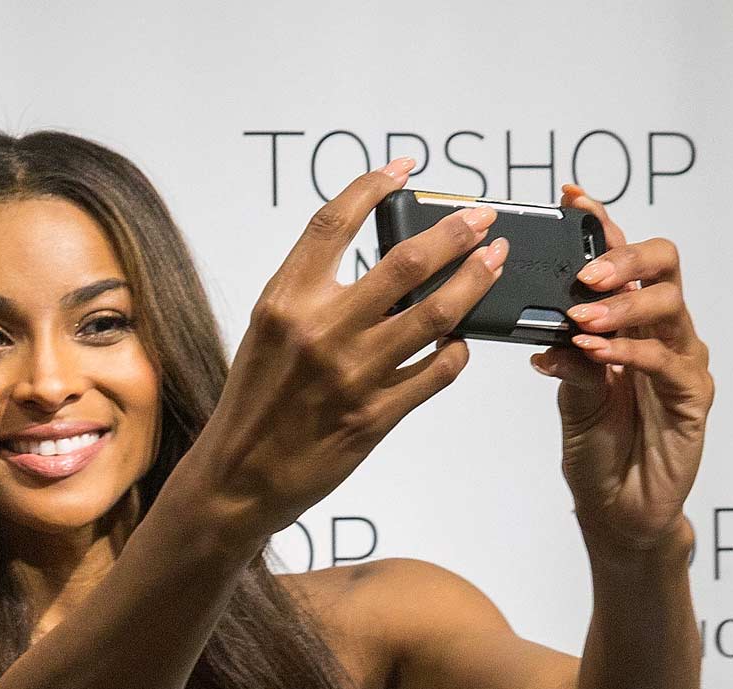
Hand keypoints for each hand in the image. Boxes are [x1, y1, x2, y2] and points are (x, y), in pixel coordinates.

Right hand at [197, 160, 507, 538]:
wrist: (237, 477)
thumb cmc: (254, 402)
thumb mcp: (268, 333)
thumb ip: (313, 294)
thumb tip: (377, 259)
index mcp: (284, 302)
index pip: (333, 222)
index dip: (374, 185)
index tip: (405, 168)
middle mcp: (320, 331)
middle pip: (405, 260)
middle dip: (455, 230)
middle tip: (481, 216)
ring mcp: (353, 375)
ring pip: (437, 312)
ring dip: (476, 279)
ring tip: (495, 259)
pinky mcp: (376, 415)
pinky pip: (438, 371)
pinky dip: (458, 348)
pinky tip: (462, 337)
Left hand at [534, 186, 714, 550]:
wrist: (617, 507)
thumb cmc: (596, 446)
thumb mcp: (570, 393)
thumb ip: (564, 353)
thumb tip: (542, 321)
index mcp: (629, 320)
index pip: (622, 258)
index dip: (601, 223)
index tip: (569, 197)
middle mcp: (662, 330)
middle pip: (662, 263)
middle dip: (623, 257)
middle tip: (584, 273)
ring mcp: (682, 360)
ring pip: (668, 305)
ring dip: (621, 305)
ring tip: (580, 316)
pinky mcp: (694, 395)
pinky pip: (666, 360)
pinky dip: (628, 351)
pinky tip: (595, 352)